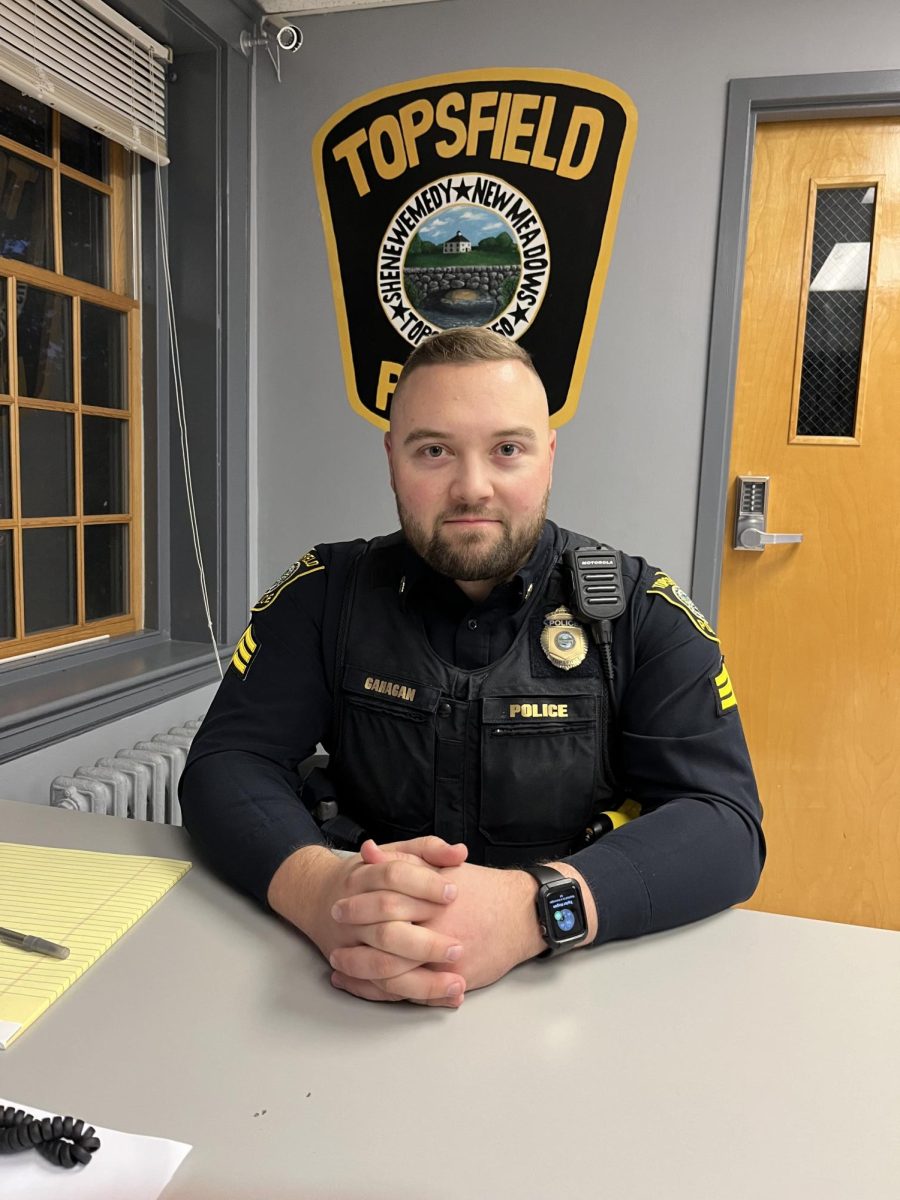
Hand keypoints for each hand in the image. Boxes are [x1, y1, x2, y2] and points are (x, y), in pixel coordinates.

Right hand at [268, 836, 469, 1006]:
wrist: (318, 898)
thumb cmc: (367, 875)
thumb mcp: (394, 854)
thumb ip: (428, 849)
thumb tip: (460, 853)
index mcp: (362, 878)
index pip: (393, 878)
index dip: (425, 884)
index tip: (454, 893)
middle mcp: (352, 914)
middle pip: (386, 930)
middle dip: (425, 943)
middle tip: (458, 948)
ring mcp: (349, 945)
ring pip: (381, 968)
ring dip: (421, 980)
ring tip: (457, 983)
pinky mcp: (352, 970)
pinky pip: (381, 990)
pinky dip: (411, 997)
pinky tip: (443, 997)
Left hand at [330, 849, 546, 1005]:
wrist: (521, 915)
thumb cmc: (481, 889)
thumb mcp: (443, 867)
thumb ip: (404, 859)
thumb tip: (368, 852)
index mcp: (432, 900)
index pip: (385, 903)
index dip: (357, 907)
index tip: (337, 906)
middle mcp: (438, 932)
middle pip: (385, 943)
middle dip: (355, 947)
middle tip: (334, 946)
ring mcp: (446, 961)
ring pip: (395, 975)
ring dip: (362, 975)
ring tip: (341, 970)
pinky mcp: (453, 982)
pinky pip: (412, 993)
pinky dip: (385, 993)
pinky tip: (365, 987)